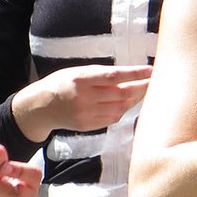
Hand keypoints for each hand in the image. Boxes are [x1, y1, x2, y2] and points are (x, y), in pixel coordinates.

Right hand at [13, 64, 153, 141]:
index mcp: (82, 79)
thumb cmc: (62, 83)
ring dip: (134, 100)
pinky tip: (127, 103)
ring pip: (120, 107)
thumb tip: (127, 74)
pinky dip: (123, 110)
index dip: (135, 74)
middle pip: (121, 93)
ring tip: (143, 91)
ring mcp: (87, 113)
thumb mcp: (77, 71)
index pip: (115, 76)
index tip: (151, 70)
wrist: (41, 107)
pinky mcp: (88, 125)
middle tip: (154, 82)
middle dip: (141, 88)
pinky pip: (112, 118)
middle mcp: (85, 97)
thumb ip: (100, 74)